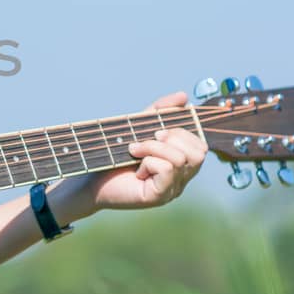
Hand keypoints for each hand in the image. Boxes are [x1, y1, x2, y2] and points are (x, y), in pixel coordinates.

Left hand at [77, 90, 208, 212]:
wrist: (92, 180)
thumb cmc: (116, 155)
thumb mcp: (140, 127)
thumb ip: (161, 111)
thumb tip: (184, 97)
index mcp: (182, 164)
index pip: (201, 146)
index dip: (182, 132)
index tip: (156, 131)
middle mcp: (182, 179)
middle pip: (199, 152)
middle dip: (171, 138)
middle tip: (146, 140)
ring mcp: (172, 189)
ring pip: (181, 159)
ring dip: (154, 148)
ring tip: (134, 152)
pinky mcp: (159, 196)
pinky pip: (168, 169)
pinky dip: (149, 162)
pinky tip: (136, 169)